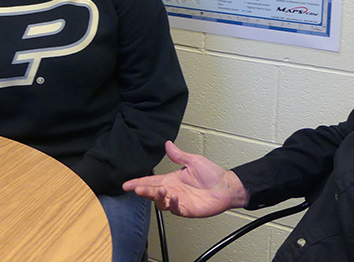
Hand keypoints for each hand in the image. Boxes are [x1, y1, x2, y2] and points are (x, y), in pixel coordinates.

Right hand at [123, 141, 249, 217]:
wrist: (226, 187)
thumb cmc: (212, 175)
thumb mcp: (193, 161)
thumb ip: (178, 155)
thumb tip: (167, 144)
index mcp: (172, 179)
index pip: (151, 181)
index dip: (138, 182)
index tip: (127, 184)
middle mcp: (173, 190)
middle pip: (153, 192)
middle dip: (143, 191)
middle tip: (137, 189)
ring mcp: (179, 201)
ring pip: (160, 202)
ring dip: (157, 197)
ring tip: (160, 190)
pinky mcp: (186, 209)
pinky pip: (174, 209)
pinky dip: (171, 204)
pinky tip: (172, 197)